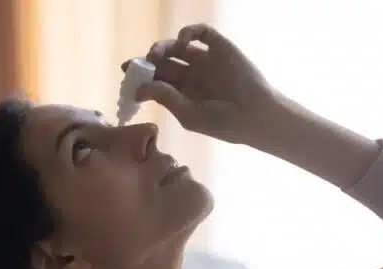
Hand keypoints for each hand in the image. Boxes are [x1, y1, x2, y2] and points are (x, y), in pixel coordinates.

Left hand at [122, 23, 275, 143]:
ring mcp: (205, 60)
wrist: (255, 115)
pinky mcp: (219, 47)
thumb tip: (137, 90)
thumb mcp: (189, 114)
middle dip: (148, 61)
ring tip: (156, 54)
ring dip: (163, 46)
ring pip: (177, 46)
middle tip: (139, 63)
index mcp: (182, 93)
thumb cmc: (223, 122)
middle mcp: (191, 75)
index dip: (141, 75)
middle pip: (163, 61)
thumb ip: (165, 98)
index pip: (156, 79)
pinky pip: (201, 33)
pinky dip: (188, 32)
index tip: (127, 73)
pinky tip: (181, 41)